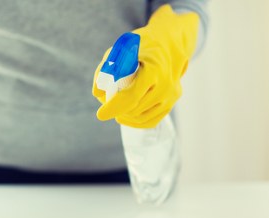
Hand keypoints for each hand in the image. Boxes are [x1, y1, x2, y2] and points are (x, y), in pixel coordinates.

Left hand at [92, 5, 198, 127]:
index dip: (114, 107)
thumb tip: (97, 93)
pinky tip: (123, 117)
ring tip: (114, 108)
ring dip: (124, 117)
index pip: (132, 96)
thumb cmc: (139, 47)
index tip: (100, 114)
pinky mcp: (171, 103)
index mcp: (154, 70)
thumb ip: (105, 69)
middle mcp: (165, 85)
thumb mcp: (119, 50)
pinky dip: (135, 122)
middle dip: (116, 111)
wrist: (167, 43)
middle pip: (134, 109)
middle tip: (104, 107)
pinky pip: (150, 121)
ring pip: (141, 118)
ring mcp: (170, 96)